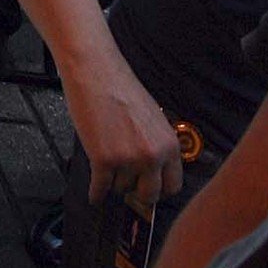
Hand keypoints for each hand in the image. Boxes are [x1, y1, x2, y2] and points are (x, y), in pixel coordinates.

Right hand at [60, 45, 184, 205]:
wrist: (95, 73)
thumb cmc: (120, 89)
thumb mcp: (152, 119)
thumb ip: (156, 145)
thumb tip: (151, 170)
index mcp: (169, 145)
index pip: (173, 185)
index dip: (159, 188)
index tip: (148, 188)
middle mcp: (153, 156)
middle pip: (149, 194)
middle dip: (136, 192)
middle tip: (127, 187)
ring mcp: (128, 160)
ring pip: (121, 189)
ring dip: (112, 182)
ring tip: (106, 168)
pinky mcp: (103, 160)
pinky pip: (100, 189)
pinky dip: (96, 193)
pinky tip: (94, 194)